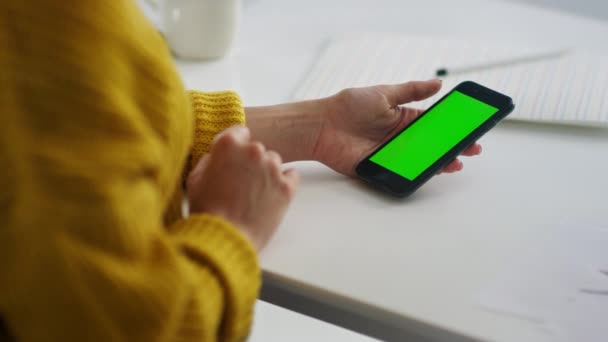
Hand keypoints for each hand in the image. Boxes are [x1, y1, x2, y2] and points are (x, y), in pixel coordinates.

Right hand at [186, 126, 298, 250]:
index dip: (236, 146)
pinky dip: (284, 182)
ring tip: (254, 193)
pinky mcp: (287, 187)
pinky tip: (271, 194)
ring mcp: (273, 169)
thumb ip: (210, 160)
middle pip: (257, 149)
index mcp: (229, 145)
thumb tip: (218, 157)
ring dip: (266, 172)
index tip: (235, 157)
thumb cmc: (207, 211)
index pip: (240, 132)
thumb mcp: (195, 179)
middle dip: (250, 162)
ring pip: (274, 161)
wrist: (225, 238)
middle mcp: (253, 151)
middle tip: (241, 182)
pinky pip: (291, 175)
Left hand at [313, 80, 481, 176]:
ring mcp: (390, 154)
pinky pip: (401, 173)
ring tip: (455, 162)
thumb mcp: (384, 93)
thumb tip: (438, 84)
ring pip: (420, 160)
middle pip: (431, 145)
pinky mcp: (379, 168)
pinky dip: (416, 173)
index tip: (471, 129)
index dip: (451, 128)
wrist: (321, 126)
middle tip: (472, 149)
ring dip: (439, 162)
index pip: (433, 124)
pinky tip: (430, 171)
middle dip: (452, 147)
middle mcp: (399, 137)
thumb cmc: (349, 106)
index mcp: (402, 118)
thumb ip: (411, 91)